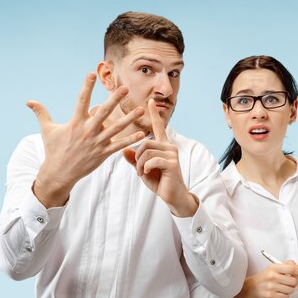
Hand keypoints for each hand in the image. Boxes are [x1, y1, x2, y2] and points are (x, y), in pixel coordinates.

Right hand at [28, 73, 145, 207]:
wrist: (59, 173)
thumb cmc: (54, 150)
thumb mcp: (47, 130)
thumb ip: (41, 113)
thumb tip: (29, 101)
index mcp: (75, 123)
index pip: (81, 100)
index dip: (86, 86)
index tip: (91, 73)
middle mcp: (87, 131)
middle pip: (103, 112)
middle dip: (114, 100)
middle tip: (124, 88)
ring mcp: (96, 143)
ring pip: (116, 128)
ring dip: (129, 119)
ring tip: (140, 109)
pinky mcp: (103, 154)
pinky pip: (119, 146)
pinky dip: (131, 140)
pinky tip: (142, 134)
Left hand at [122, 99, 197, 216]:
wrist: (173, 196)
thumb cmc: (160, 182)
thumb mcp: (143, 170)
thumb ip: (135, 160)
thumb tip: (124, 150)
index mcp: (163, 146)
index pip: (158, 127)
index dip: (154, 114)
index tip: (150, 101)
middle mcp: (169, 147)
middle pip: (144, 142)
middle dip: (137, 157)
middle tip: (138, 170)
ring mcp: (172, 154)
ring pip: (146, 152)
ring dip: (140, 165)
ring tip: (143, 174)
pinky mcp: (172, 163)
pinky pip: (152, 161)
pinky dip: (145, 168)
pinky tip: (147, 174)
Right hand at [229, 260, 297, 297]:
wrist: (251, 288)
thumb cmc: (264, 277)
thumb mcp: (273, 267)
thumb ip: (286, 265)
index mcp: (274, 267)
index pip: (292, 269)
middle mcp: (272, 276)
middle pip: (294, 281)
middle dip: (294, 282)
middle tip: (288, 281)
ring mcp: (272, 287)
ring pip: (291, 290)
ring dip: (289, 289)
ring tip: (281, 287)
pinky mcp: (271, 296)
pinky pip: (286, 297)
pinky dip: (284, 295)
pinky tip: (277, 292)